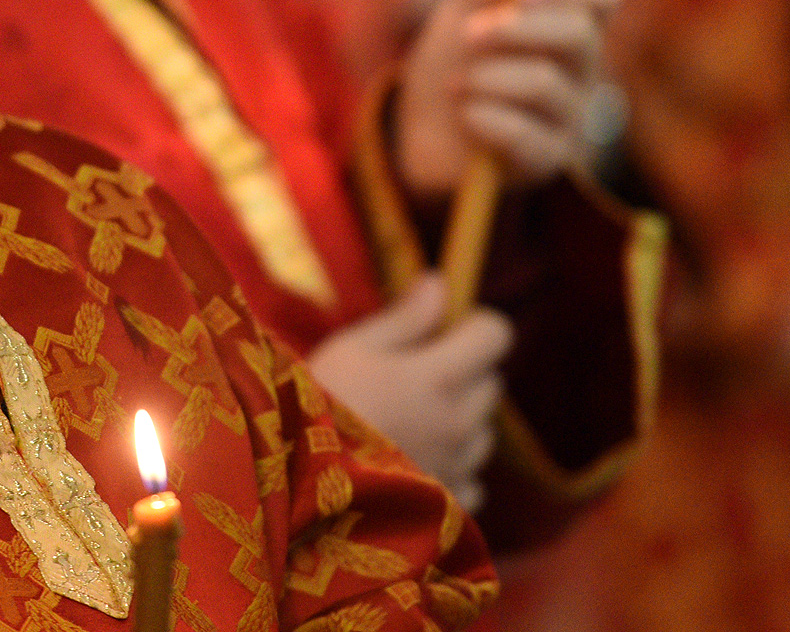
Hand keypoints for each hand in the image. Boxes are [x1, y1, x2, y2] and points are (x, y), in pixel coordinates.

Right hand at [306, 275, 511, 511]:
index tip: (447, 331)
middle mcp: (459, 422)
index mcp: (439, 377)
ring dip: (462, 422)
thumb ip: (405, 318)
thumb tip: (441, 283)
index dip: (475, 325)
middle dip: (465, 372)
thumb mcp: (352, 349)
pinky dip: (455, 470)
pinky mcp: (449, 506)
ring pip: (484, 433)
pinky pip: (473, 481)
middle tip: (417, 377)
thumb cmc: (318, 404)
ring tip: (412, 424)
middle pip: (491, 383)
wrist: (293, 484)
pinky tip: (417, 465)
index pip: (496, 334)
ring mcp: (457, 467)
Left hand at [394, 0, 622, 199]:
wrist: (420, 129)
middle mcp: (580, 67)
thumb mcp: (465, 6)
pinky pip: (525, 135)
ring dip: (486, 77)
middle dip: (517, 29)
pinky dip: (483, 117)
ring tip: (456, 84)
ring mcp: (568, 116)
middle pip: (580, 35)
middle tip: (469, 32)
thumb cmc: (455, 61)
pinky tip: (465, 115)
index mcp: (567, 20)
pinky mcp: (546, 160)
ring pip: (545, 84)